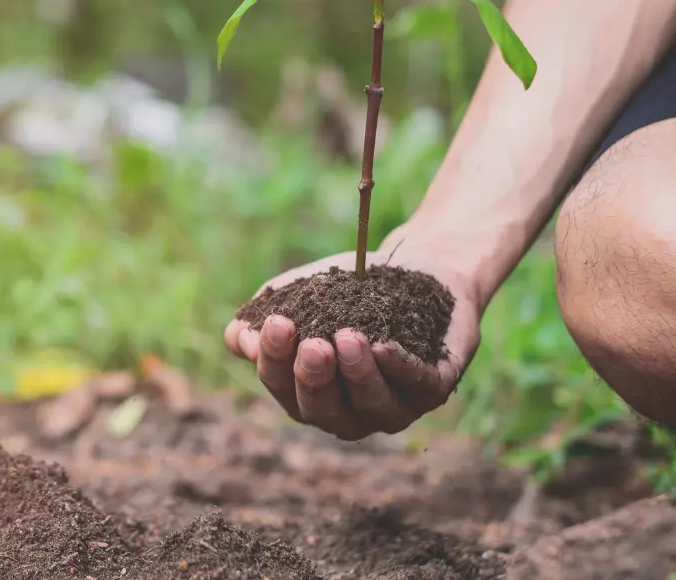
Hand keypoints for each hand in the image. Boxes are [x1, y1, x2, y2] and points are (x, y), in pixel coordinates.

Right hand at [222, 246, 482, 440]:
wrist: (416, 266)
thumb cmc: (350, 289)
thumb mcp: (301, 295)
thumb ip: (267, 316)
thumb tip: (239, 339)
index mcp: (309, 392)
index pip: (282, 385)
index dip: (275, 360)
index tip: (277, 324)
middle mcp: (349, 410)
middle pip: (323, 409)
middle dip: (315, 379)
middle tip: (313, 345)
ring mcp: (394, 405)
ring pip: (372, 405)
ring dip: (358, 375)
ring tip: (349, 338)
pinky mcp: (435, 388)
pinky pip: (418, 386)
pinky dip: (400, 368)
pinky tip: (384, 346)